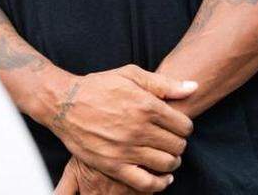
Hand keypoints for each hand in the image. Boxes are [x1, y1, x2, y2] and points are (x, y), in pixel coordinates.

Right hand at [47, 65, 194, 190]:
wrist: (64, 103)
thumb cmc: (99, 86)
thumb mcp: (131, 74)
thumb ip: (164, 84)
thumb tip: (193, 88)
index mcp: (147, 105)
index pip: (184, 125)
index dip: (184, 126)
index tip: (177, 126)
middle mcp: (139, 129)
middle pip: (178, 145)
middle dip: (178, 143)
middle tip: (171, 140)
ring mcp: (126, 149)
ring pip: (166, 164)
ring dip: (172, 161)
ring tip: (166, 156)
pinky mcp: (113, 165)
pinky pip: (146, 183)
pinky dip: (159, 184)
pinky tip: (162, 178)